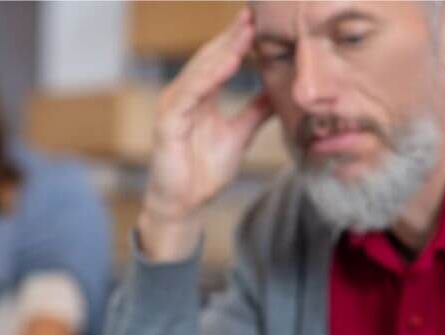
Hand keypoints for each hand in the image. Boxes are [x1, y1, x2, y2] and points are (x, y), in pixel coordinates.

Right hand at [139, 9, 273, 260]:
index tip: (260, 21)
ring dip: (223, 50)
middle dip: (232, 36)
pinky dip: (208, 77)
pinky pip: (189, 94)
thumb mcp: (240, 135)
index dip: (239, 41)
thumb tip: (277, 91)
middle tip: (253, 13)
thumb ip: (255, 111)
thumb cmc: (205, 173)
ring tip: (246, 32)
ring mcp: (174, 107)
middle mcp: (185, 96)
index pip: (221, 61)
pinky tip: (229, 62)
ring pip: (200, 72)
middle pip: (210, 59)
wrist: (186, 205)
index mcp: (201, 96)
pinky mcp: (167, 122)